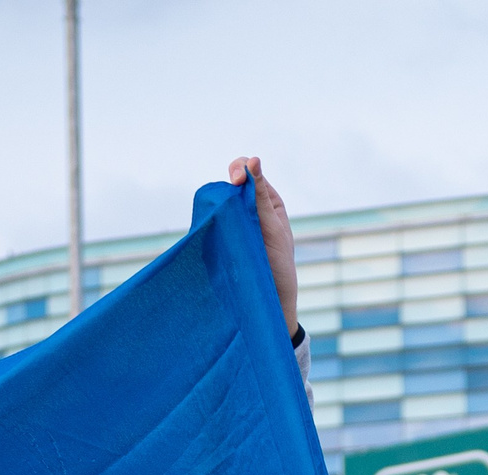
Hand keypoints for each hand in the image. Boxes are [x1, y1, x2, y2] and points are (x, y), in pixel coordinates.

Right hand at [224, 156, 297, 335]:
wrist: (270, 301)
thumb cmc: (278, 266)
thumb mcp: (272, 228)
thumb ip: (260, 196)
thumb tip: (253, 160)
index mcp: (268, 201)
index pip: (249, 171)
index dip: (240, 169)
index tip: (237, 180)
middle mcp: (250, 209)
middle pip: (232, 183)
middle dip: (228, 183)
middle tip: (230, 188)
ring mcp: (235, 224)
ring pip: (220, 202)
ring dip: (219, 203)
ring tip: (222, 214)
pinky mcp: (221, 239)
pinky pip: (211, 222)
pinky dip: (208, 220)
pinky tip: (209, 224)